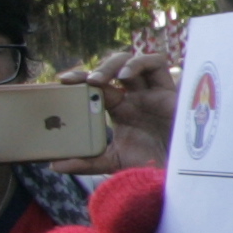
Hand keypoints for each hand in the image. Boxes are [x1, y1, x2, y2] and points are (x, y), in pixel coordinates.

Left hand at [71, 21, 183, 171]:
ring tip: (99, 80)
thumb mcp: (112, 162)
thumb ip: (86, 162)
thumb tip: (54, 165)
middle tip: (77, 81)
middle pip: (112, 70)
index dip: (80, 79)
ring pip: (132, 61)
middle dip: (94, 69)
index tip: (62, 81)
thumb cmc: (150, 164)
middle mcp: (135, 97)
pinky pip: (157, 63)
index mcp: (120, 109)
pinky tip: (125, 76)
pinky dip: (139, 63)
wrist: (177, 170)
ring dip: (113, 64)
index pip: (98, 87)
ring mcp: (151, 91)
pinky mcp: (169, 90)